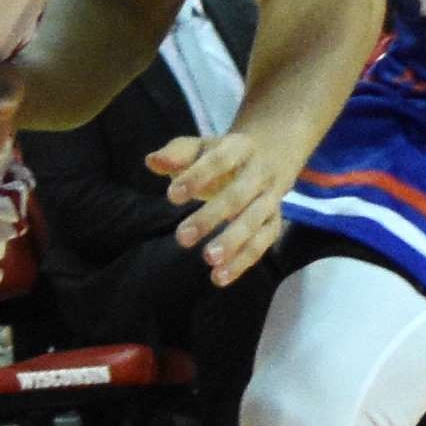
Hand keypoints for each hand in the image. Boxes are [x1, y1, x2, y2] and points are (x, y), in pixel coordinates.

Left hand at [150, 127, 295, 282]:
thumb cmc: (223, 155)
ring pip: (254, 222)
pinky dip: (242, 262)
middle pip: (238, 196)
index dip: (197, 177)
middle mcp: (260, 174)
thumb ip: (177, 154)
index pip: (220, 160)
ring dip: (233, 243)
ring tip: (208, 260)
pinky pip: (262, 243)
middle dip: (211, 217)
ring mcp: (270, 199)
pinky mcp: (274, 222)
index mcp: (240, 148)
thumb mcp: (202, 147)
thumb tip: (152, 161)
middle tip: (182, 239)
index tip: (171, 196)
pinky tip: (219, 277)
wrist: (272, 156)